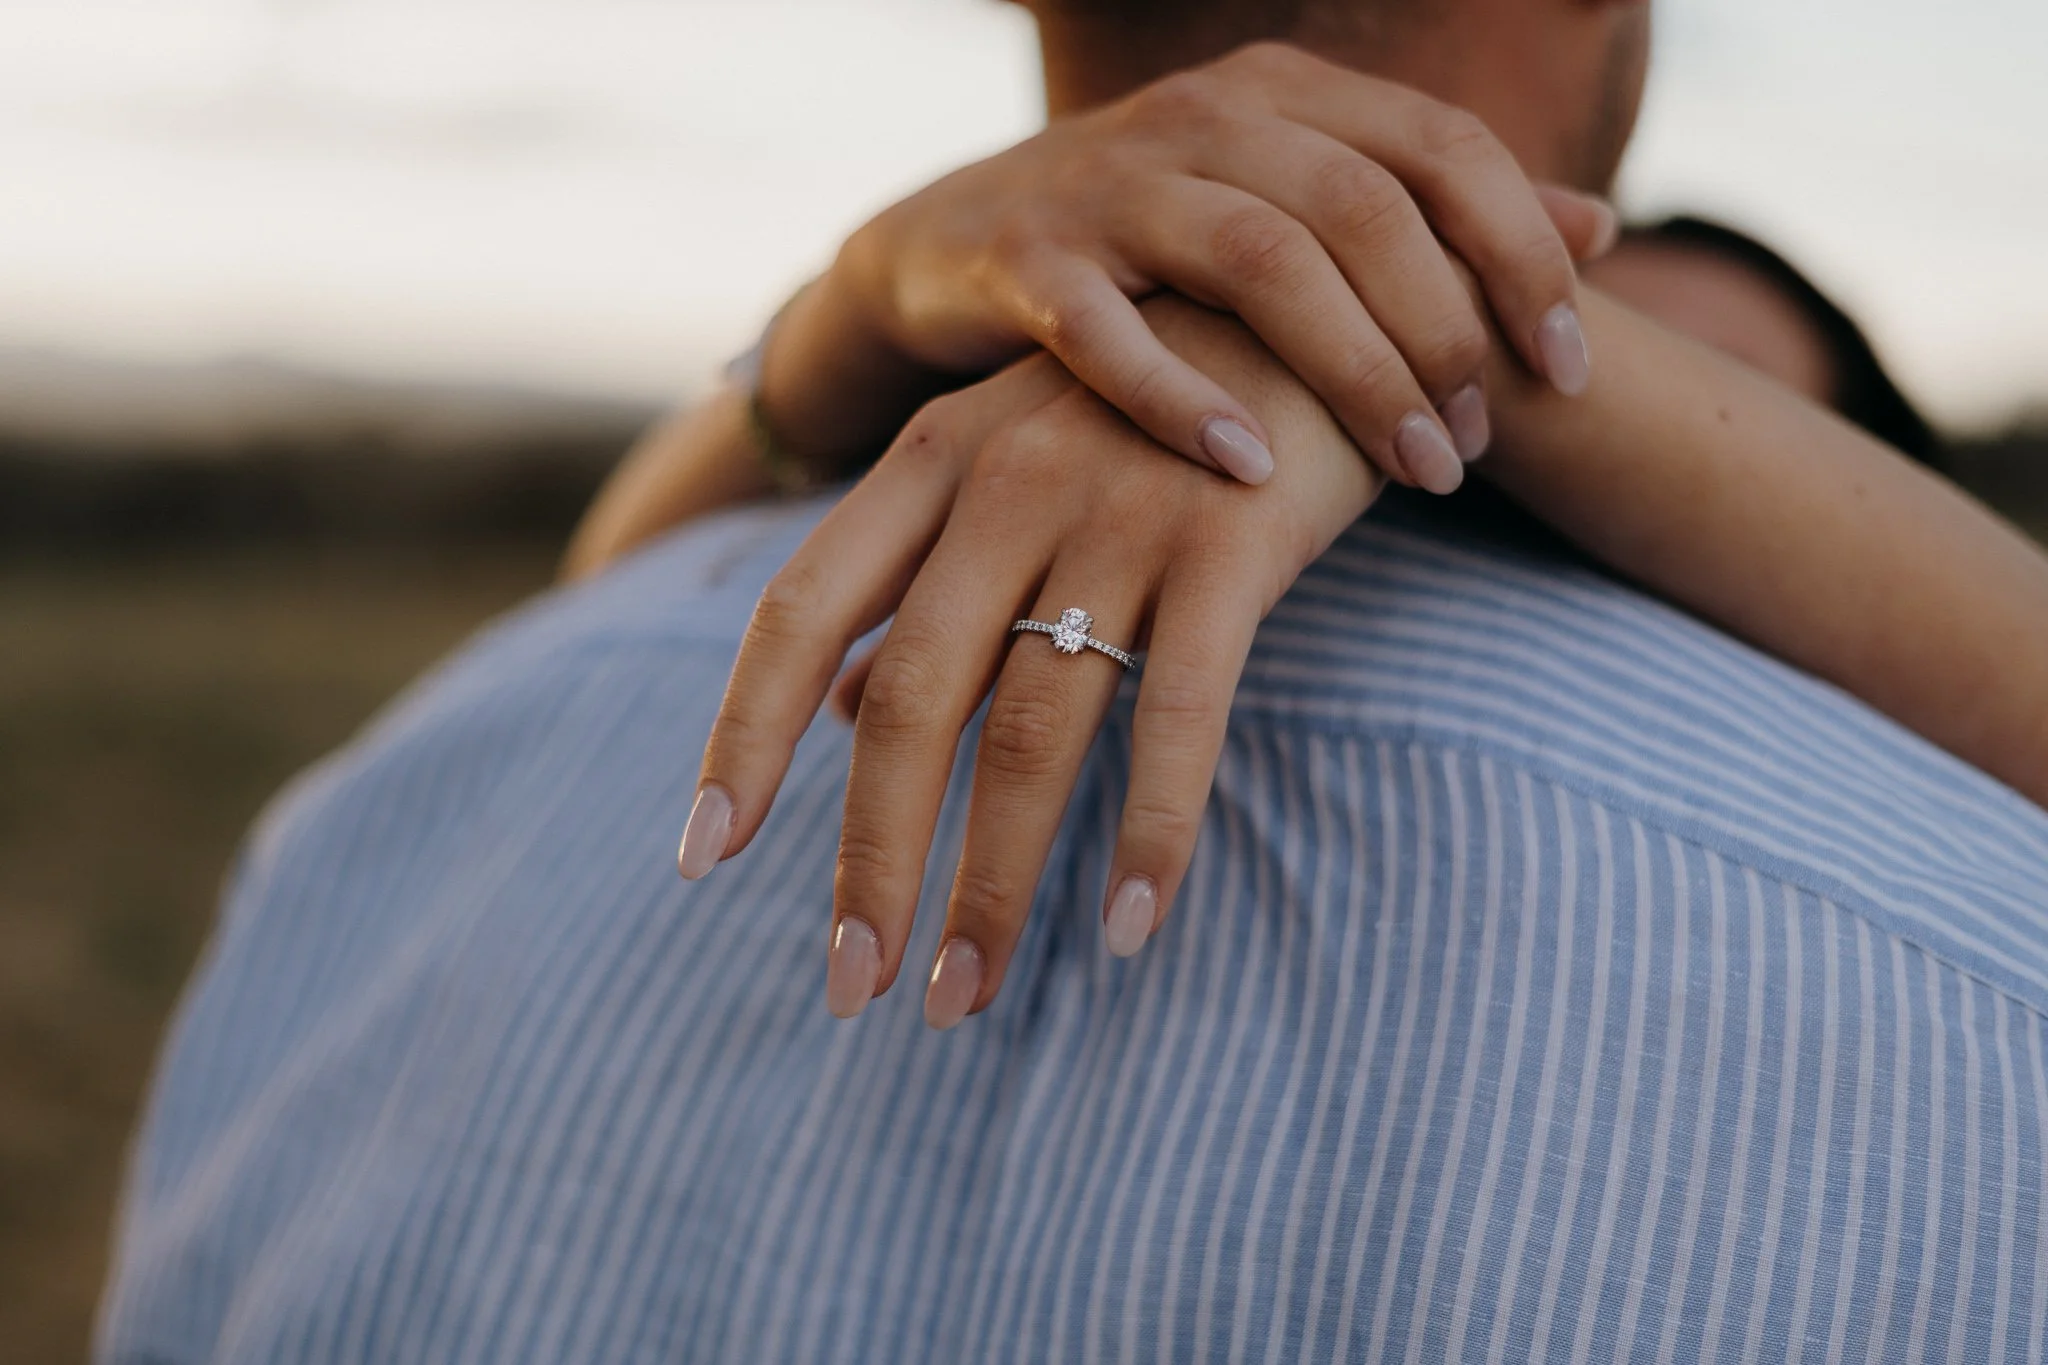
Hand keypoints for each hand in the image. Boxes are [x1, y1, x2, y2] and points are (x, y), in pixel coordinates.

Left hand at [678, 296, 1373, 1024]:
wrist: (1313, 289)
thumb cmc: (1142, 404)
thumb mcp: (1006, 461)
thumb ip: (918, 585)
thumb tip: (836, 716)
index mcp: (928, 464)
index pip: (799, 611)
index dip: (744, 737)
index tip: (704, 857)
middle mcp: (1003, 487)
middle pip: (909, 704)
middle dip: (873, 861)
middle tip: (855, 989)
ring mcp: (1119, 513)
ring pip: (1032, 730)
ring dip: (994, 881)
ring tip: (965, 995)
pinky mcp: (1232, 544)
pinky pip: (1182, 717)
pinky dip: (1150, 833)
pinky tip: (1125, 929)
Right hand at [768, 42, 1612, 494]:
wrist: (951, 244)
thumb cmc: (1153, 243)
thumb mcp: (1292, 202)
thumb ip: (1430, 213)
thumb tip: (1596, 229)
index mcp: (1285, 95)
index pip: (1442, 149)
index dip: (1522, 254)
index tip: (1565, 369)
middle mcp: (1205, 117)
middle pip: (1363, 209)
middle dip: (1442, 335)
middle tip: (1477, 446)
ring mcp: (1109, 183)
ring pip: (1258, 261)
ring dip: (1351, 373)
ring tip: (1413, 474)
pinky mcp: (1025, 261)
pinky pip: (1112, 330)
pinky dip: (1182, 397)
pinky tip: (1250, 468)